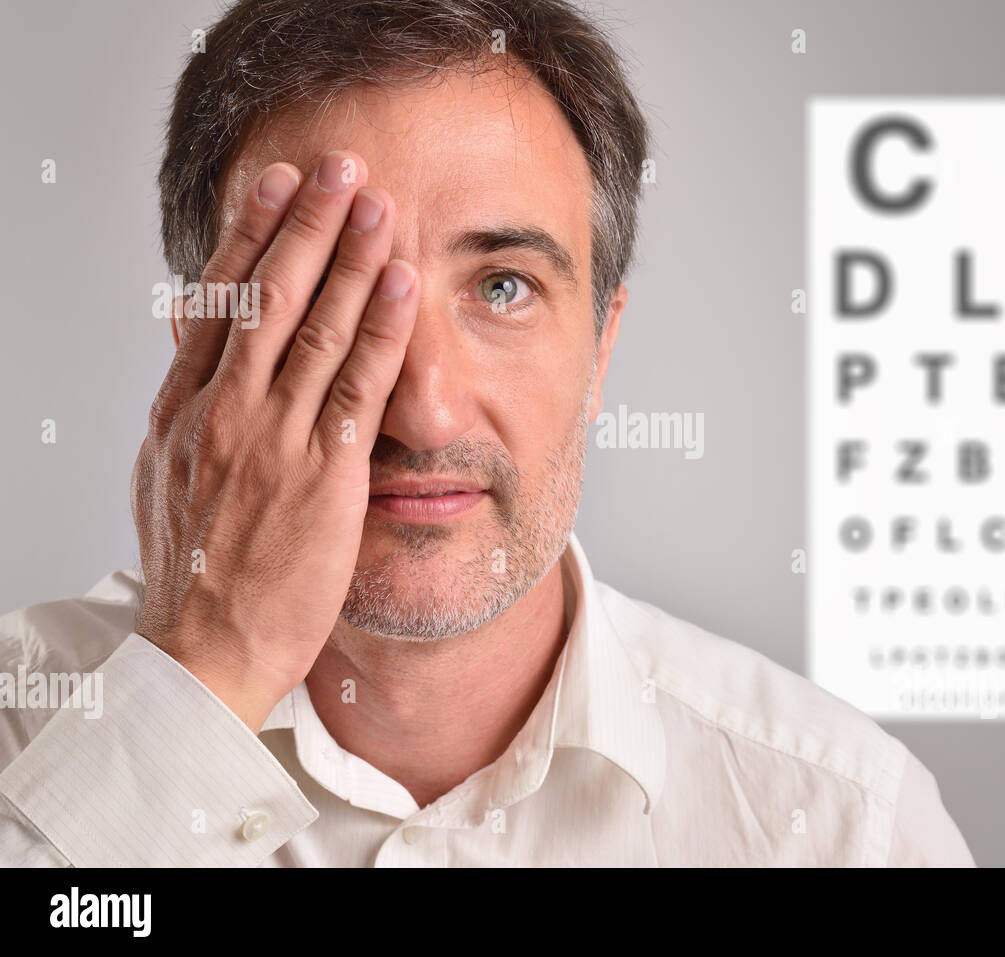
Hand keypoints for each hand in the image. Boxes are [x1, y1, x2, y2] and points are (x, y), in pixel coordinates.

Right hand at [130, 150, 417, 730]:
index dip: (250, 236)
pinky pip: (358, 385)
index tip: (275, 185)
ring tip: (377, 200)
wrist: (203, 653)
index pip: (217, 303)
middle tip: (338, 165)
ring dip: (350, 256)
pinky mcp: (323, 475)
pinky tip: (401, 282)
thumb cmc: (195, 575)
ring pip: (315, 327)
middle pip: (267, 296)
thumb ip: (192, 418)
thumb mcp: (170, 482)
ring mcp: (272, 441)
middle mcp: (222, 413)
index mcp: (181, 412)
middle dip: (306, 223)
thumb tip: (205, 366)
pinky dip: (381, 327)